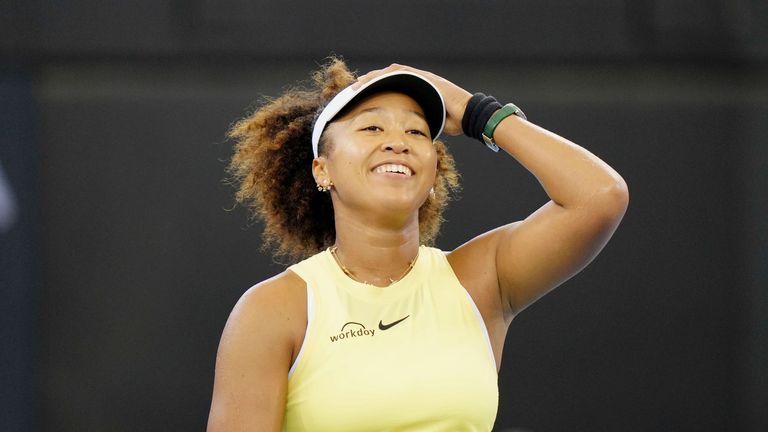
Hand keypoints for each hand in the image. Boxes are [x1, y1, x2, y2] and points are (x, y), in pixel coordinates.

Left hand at [353, 64, 471, 135]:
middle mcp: (419, 81)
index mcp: (418, 91)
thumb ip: (419, 123)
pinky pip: (400, 71)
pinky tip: (371, 79)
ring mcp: (421, 77)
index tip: (361, 97)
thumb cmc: (454, 121)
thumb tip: (407, 136)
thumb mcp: (430, 122)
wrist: (469, 116)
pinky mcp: (424, 76)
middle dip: (369, 82)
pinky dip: (384, 74)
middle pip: (388, 77)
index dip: (375, 90)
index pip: (392, 86)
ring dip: (372, 77)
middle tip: (352, 90)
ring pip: (391, 71)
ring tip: (356, 84)